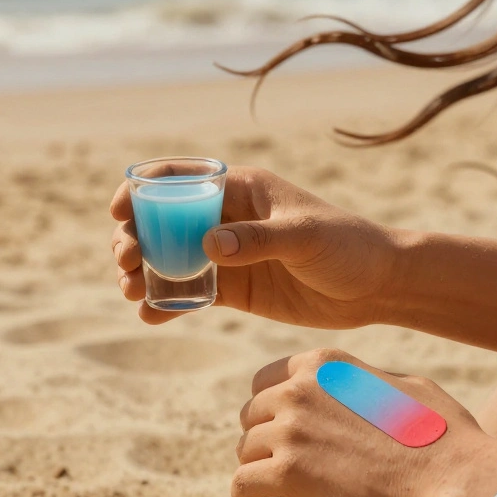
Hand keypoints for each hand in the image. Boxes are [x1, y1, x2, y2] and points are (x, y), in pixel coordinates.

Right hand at [110, 167, 399, 327]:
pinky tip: (150, 316)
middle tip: (127, 261)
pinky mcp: (234, 288)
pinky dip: (166, 302)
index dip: (141, 190)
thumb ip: (258, 239)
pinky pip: (190, 293)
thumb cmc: (348, 247)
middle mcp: (227, 217)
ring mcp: (227, 254)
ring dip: (144, 271)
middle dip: (136, 237)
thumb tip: (208, 244)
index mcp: (242, 188)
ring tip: (130, 291)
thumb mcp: (305, 238)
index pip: (179, 179)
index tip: (119, 212)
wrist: (377, 287)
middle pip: (163, 221)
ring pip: (170, 258)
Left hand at [232, 348, 496, 496]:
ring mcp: (291, 430)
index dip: (271, 407)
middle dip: (263, 439)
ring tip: (277, 490)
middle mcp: (299, 390)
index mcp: (325, 364)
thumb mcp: (405, 386)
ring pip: (245, 451)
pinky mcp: (289, 474)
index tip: (282, 429)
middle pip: (251, 415)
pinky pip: (242, 485)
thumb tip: (357, 386)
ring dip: (258, 469)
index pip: (266, 379)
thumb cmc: (444, 435)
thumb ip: (365, 382)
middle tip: (281, 465)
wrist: (453, 477)